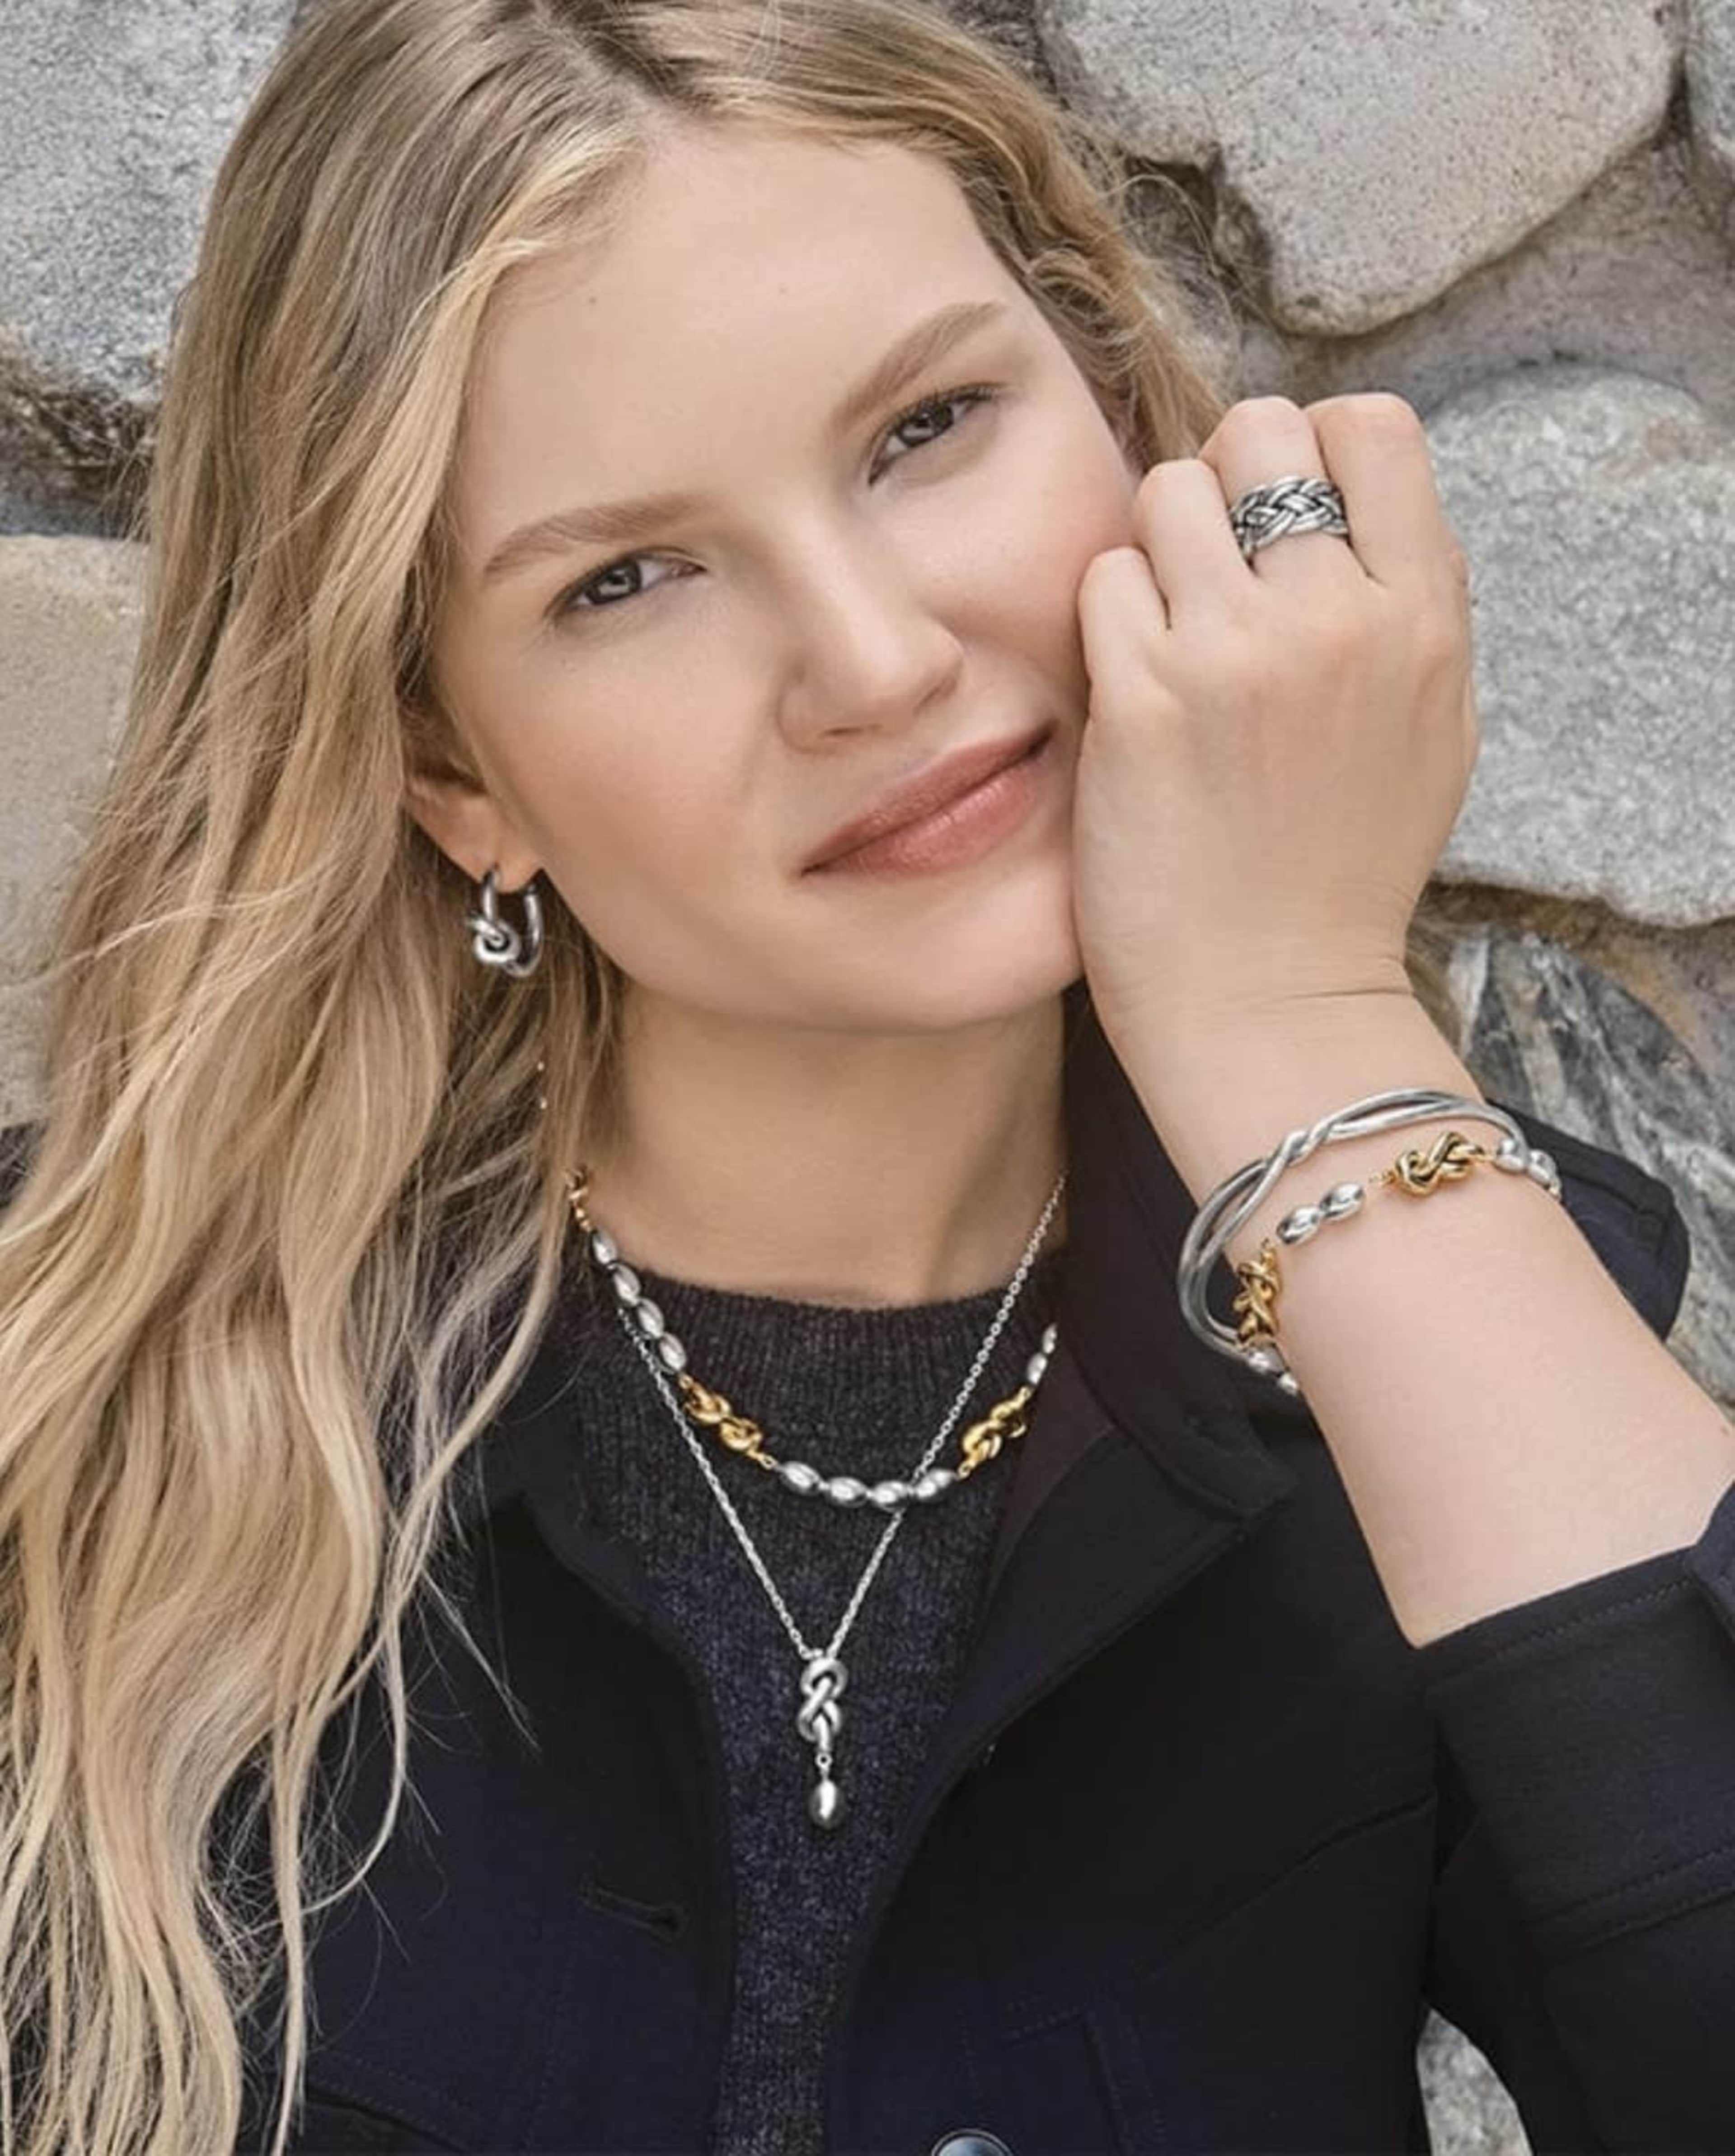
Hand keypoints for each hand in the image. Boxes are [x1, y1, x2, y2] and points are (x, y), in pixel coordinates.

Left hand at [1068, 392, 1477, 1080]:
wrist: (1272, 1001)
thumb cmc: (1342, 875)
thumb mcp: (1431, 729)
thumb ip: (1412, 606)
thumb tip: (1363, 504)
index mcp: (1424, 618)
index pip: (1373, 427)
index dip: (1313, 445)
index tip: (1280, 509)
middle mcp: (1338, 618)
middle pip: (1259, 432)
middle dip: (1223, 480)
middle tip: (1206, 562)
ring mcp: (1236, 655)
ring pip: (1166, 493)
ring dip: (1154, 549)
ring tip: (1165, 633)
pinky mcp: (1142, 700)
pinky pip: (1103, 579)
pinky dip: (1107, 621)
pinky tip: (1128, 687)